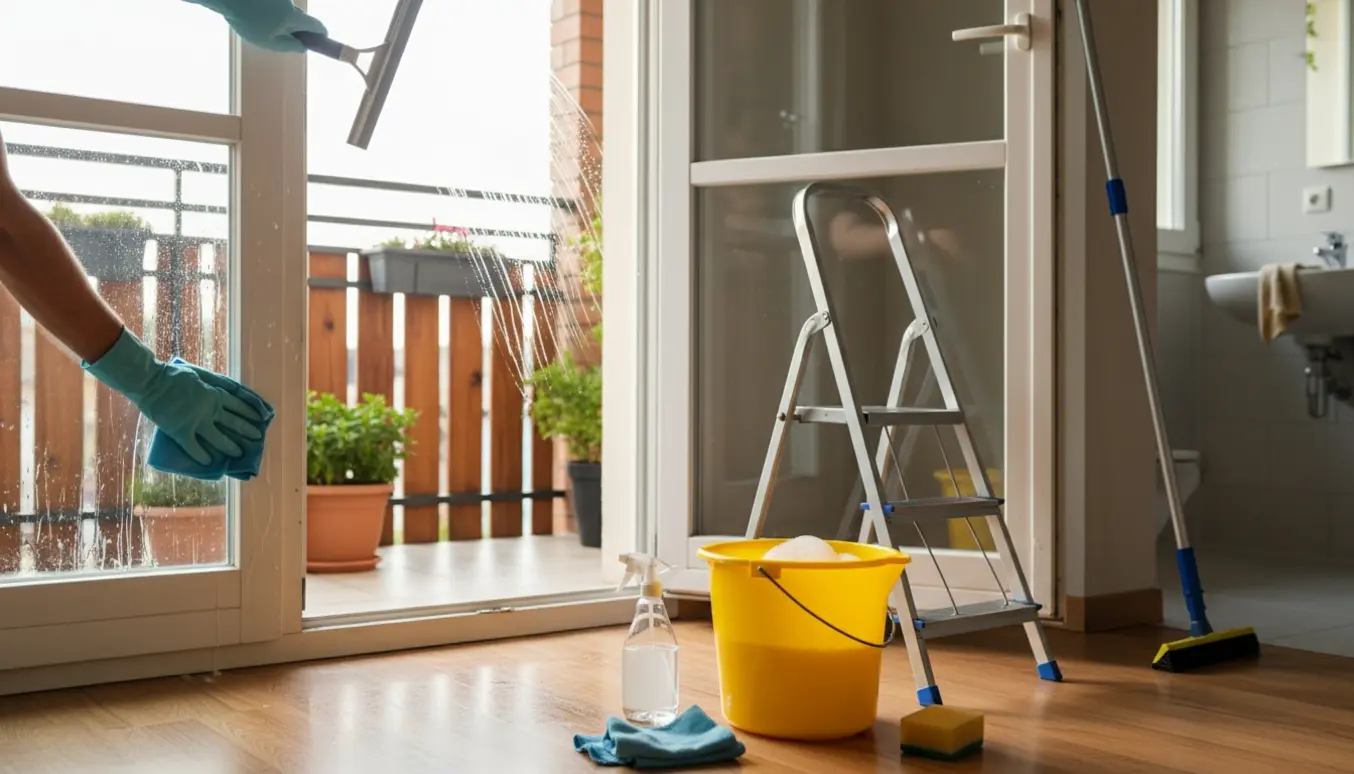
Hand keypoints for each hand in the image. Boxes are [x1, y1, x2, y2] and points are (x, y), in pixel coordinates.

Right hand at [84, 329, 263, 464]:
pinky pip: (194, 448)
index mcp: (214, 394)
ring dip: (231, 447)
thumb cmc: (173, 375)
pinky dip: (201, 456)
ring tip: (239, 454)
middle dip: (247, 430)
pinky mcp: (181, 432)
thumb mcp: (199, 375)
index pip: (238, 405)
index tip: (261, 418)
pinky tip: (209, 463)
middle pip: (233, 423)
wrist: (151, 382)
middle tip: (258, 438)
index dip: (250, 412)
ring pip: (219, 438)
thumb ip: (214, 383)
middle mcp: (209, 410)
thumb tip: (230, 389)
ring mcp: (196, 422)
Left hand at [182, 0, 327, 52]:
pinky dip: (268, 9)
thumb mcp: (268, 42)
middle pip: (300, 17)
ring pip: (284, 10)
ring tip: (258, 24)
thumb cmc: (247, 21)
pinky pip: (273, 4)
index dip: (320, 33)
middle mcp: (290, 4)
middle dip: (296, 27)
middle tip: (283, 38)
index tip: (322, 38)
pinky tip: (253, 13)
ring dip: (278, 18)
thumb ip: (289, 46)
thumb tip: (303, 47)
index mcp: (293, 18)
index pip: (315, 25)